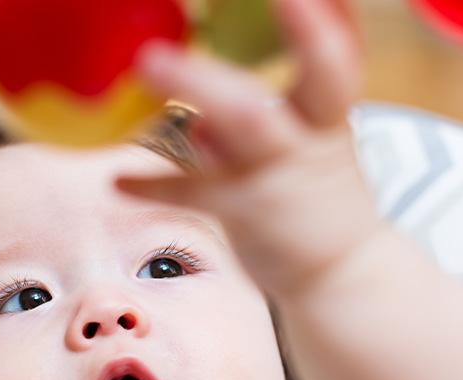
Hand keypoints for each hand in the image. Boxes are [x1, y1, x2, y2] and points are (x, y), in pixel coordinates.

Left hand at [117, 0, 378, 300]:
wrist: (344, 271)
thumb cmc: (320, 196)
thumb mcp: (314, 143)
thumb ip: (272, 111)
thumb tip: (211, 104)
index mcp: (326, 115)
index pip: (335, 58)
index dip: (324, 21)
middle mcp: (306, 138)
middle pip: (301, 78)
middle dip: (286, 37)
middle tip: (263, 1)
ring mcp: (276, 175)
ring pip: (242, 124)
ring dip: (198, 87)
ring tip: (150, 60)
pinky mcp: (247, 211)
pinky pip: (195, 191)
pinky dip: (154, 184)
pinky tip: (118, 180)